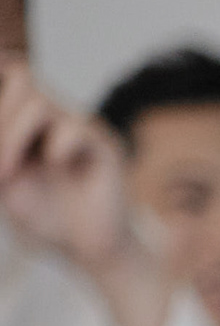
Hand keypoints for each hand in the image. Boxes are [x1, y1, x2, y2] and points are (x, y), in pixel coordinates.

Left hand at [0, 61, 169, 325]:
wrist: (86, 249)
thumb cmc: (44, 218)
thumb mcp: (2, 185)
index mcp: (25, 119)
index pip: (9, 76)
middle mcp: (52, 117)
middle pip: (20, 78)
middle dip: (0, 118)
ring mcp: (79, 128)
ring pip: (40, 101)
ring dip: (14, 135)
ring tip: (9, 172)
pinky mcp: (104, 145)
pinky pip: (74, 128)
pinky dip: (55, 147)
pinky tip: (56, 166)